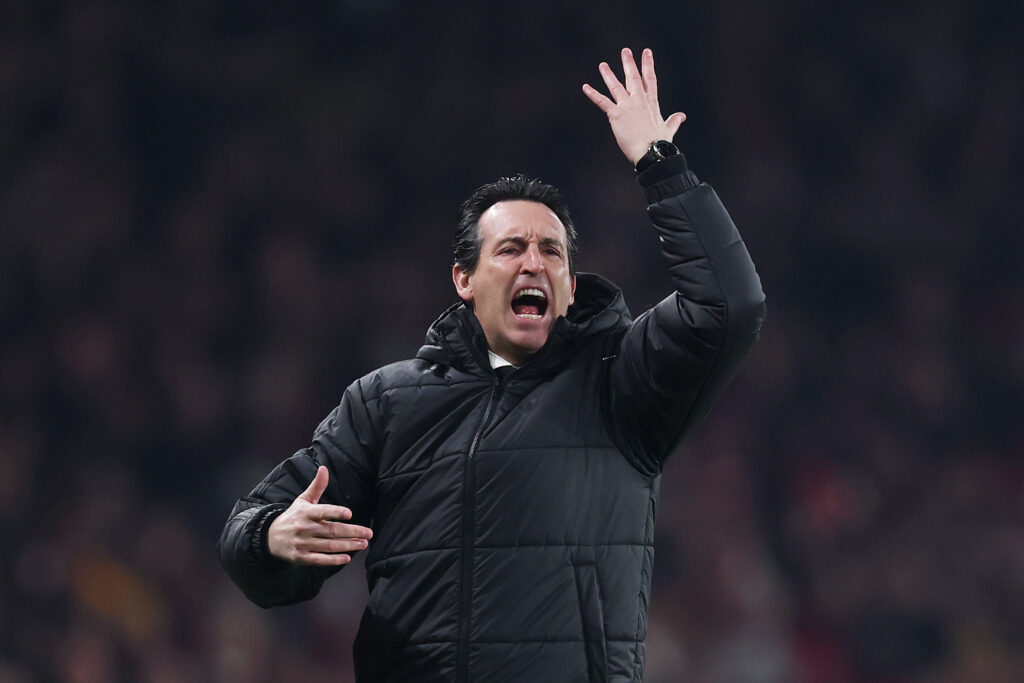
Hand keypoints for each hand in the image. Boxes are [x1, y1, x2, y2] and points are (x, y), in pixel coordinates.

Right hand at [266, 465, 372, 565]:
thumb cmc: (293, 516)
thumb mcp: (303, 500)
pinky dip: (333, 560)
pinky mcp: (302, 557)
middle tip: (368, 533)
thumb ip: (317, 486)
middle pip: (331, 531)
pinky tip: (347, 557)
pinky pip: (320, 559)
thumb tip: (324, 468)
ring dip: (348, 545)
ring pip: (329, 546)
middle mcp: (304, 528)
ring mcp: (303, 544)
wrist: (271, 537)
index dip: (335, 512)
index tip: (349, 514)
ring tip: (363, 543)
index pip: (322, 512)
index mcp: (306, 513)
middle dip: (352, 532)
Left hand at [582, 47, 686, 164]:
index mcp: (651, 103)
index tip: (646, 53)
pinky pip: (602, 102)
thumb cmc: (660, 143)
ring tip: (603, 65)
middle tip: (625, 51)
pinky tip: (586, 87)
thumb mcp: (668, 129)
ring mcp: (627, 106)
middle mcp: (639, 101)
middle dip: (629, 63)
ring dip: (608, 75)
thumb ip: (674, 120)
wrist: (651, 151)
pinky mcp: (616, 114)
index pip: (650, 80)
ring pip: (616, 86)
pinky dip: (593, 94)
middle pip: (634, 77)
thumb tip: (681, 116)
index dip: (648, 65)